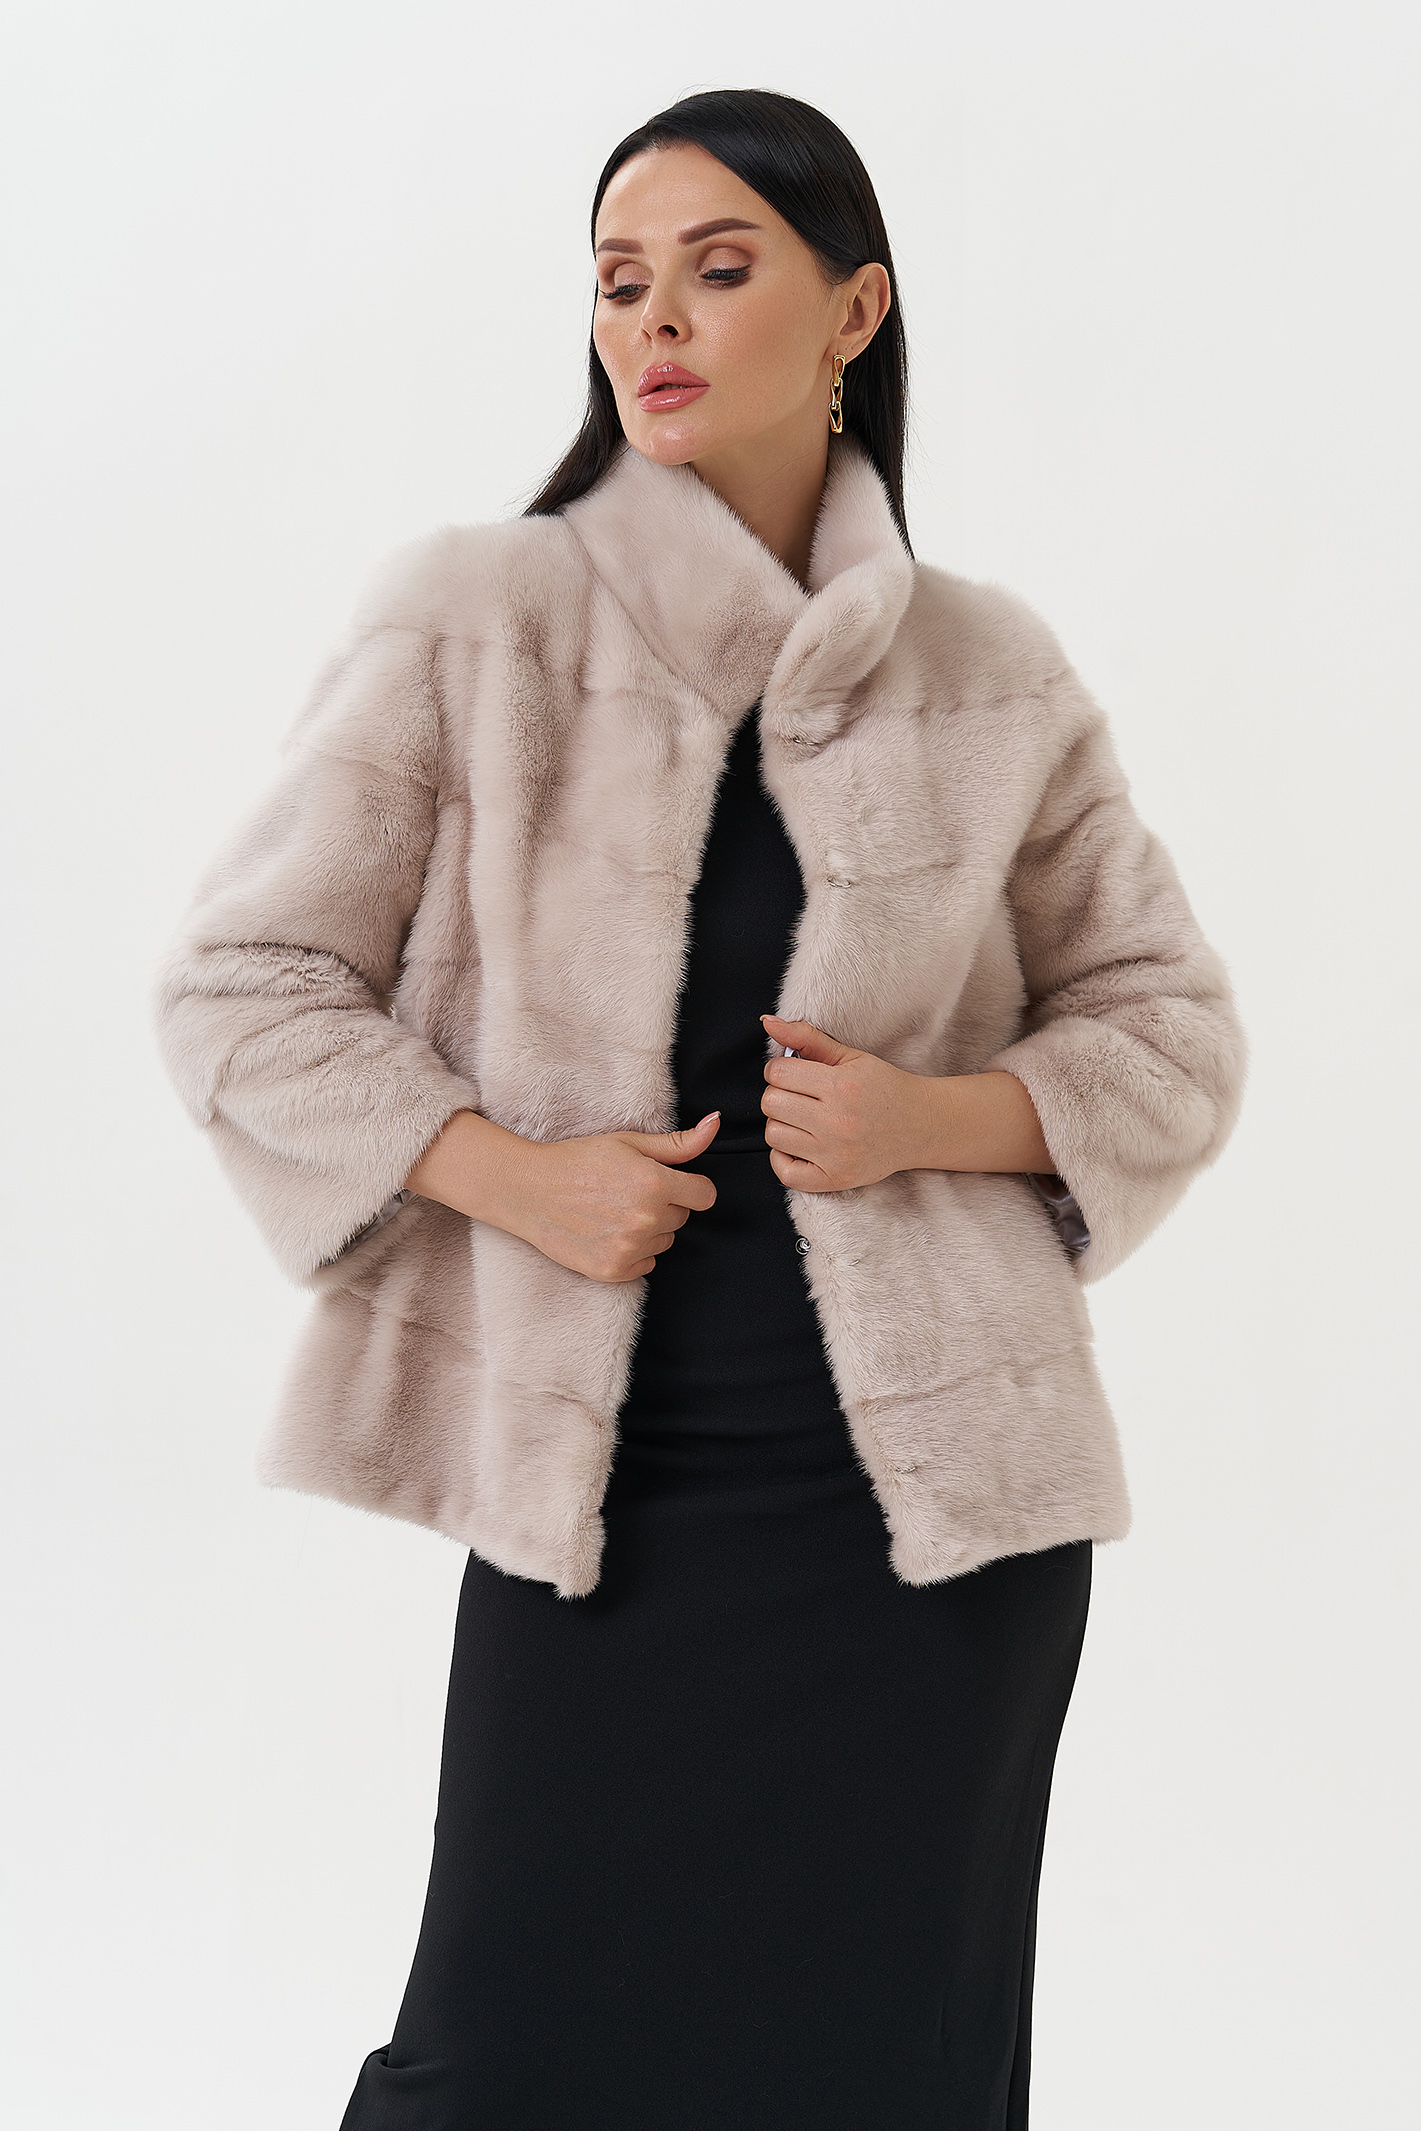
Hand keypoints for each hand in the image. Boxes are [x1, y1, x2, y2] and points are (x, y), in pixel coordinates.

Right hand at [405, 1108, 720, 1280]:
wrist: (528, 1190)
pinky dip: (633, 1252)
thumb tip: (716, 1124)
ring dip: (649, 1229)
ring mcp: (629, 1249)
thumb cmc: (579, 1160)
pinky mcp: (613, 1271)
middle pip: (682, 1218)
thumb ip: (678, 1143)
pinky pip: (646, 1264)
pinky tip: (607, 1232)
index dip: (688, 1186)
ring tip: (613, 1211)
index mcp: (655, 1185)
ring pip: (664, 1241)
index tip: (666, 1181)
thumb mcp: (629, 1143)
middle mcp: (646, 1221)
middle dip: (663, 1204)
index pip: (704, 1195)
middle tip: (626, 1191)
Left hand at [759, 1015, 1053, 1187]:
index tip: (794, 1072)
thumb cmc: (884, 1087)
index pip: (778, 1073)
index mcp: (842, 1086)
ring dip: (781, 1123)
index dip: (779, 1069)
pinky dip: (782, 1158)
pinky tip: (798, 1144)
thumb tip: (767, 1022)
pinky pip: (786, 1173)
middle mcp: (838, 1122)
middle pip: (771, 1104)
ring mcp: (836, 1154)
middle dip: (779, 1094)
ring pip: (774, 1135)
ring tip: (802, 1117)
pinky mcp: (837, 1179)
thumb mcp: (851, 1057)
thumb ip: (808, 1039)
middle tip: (799, 1094)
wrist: (922, 1125)